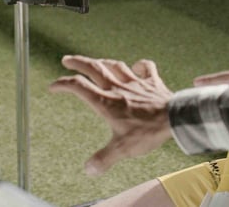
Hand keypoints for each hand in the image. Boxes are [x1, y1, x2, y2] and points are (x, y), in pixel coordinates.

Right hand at [49, 55, 173, 174]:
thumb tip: (88, 170)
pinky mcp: (152, 82)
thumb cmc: (148, 131)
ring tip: (95, 61)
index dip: (63, 84)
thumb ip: (104, 158)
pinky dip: (140, 65)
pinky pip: (146, 67)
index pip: (79, 87)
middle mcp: (119, 88)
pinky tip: (137, 66)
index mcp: (107, 102)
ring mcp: (136, 82)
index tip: (53, 86)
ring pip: (115, 65)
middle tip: (67, 59)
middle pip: (94, 69)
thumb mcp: (123, 149)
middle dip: (78, 62)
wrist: (175, 117)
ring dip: (103, 61)